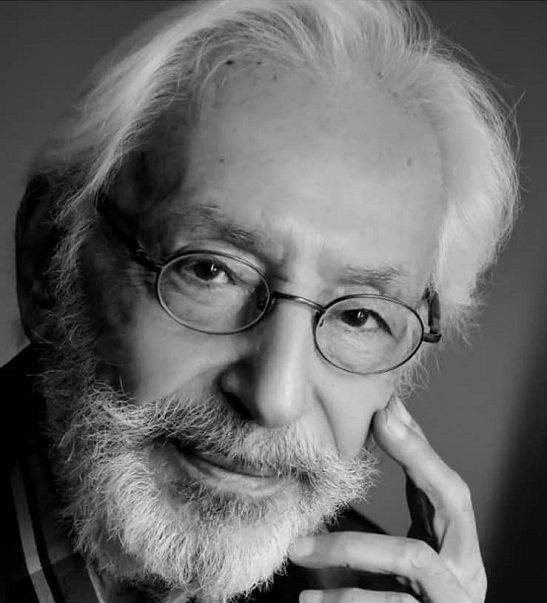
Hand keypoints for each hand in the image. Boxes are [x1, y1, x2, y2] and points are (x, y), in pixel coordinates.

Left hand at [288, 396, 486, 601]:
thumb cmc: (412, 598)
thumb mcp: (407, 547)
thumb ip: (404, 499)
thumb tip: (386, 422)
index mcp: (456, 546)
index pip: (444, 483)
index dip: (418, 445)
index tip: (383, 410)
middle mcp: (466, 569)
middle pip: (452, 501)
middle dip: (414, 457)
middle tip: (377, 426)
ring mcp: (453, 600)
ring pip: (411, 558)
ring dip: (351, 544)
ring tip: (298, 549)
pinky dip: (348, 599)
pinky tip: (309, 599)